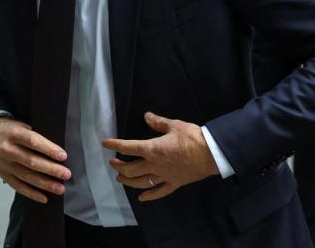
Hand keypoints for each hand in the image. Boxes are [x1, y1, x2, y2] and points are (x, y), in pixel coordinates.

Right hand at [0, 118, 71, 203]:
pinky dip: (32, 193)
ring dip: (45, 184)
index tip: (63, 156)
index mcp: (14, 134)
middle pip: (31, 162)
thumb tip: (58, 148)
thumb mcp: (22, 125)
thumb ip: (36, 135)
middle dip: (51, 169)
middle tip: (67, 174)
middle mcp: (8, 150)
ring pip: (27, 177)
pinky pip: (18, 187)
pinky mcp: (4, 176)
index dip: (49, 149)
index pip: (33, 141)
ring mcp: (5, 165)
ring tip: (61, 189)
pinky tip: (45, 198)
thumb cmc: (12, 130)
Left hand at [102, 112, 218, 201]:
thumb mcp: (174, 125)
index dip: (115, 144)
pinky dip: (149, 195)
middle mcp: (154, 165)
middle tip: (113, 162)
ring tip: (120, 178)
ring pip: (141, 182)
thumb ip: (158, 122)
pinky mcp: (173, 183)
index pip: (128, 147)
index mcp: (152, 149)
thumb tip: (146, 116)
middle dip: (119, 166)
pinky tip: (142, 198)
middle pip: (131, 169)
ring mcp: (163, 176)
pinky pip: (159, 191)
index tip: (105, 143)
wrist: (210, 154)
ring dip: (128, 181)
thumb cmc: (192, 138)